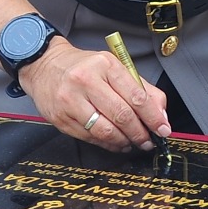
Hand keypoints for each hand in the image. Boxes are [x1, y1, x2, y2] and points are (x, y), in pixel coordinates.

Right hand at [18, 39, 171, 152]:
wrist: (45, 66)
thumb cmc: (84, 67)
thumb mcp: (114, 67)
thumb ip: (141, 88)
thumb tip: (160, 114)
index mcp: (104, 65)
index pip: (136, 95)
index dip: (153, 117)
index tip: (162, 129)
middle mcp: (86, 81)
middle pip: (122, 115)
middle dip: (140, 133)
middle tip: (148, 140)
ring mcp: (71, 101)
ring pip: (106, 131)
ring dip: (124, 141)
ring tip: (132, 142)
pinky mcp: (61, 119)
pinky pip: (91, 138)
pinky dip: (108, 144)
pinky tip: (116, 142)